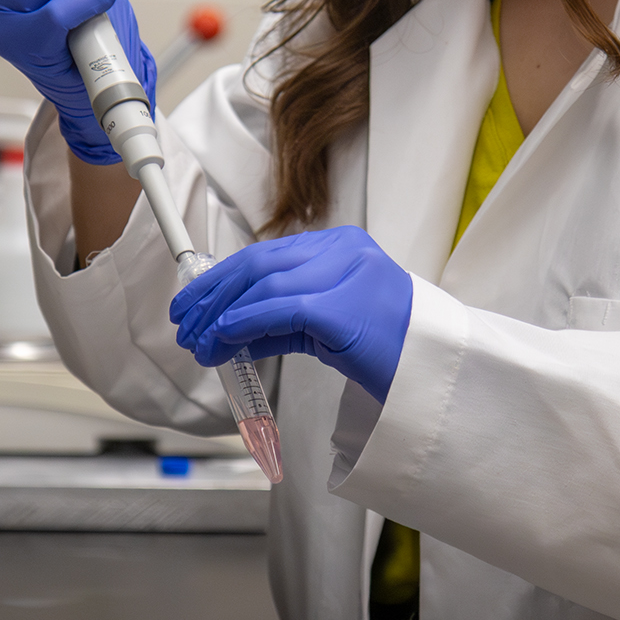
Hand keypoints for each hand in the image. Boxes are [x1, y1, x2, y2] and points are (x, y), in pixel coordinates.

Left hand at [171, 227, 412, 403]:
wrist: (434, 373)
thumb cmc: (386, 348)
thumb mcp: (327, 323)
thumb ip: (282, 318)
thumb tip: (226, 330)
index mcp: (340, 245)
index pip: (265, 255)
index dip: (220, 279)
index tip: (192, 302)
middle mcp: (344, 250)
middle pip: (258, 264)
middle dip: (213, 295)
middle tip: (185, 324)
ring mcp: (347, 275)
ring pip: (264, 285)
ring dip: (221, 317)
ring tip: (200, 344)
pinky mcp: (345, 307)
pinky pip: (280, 310)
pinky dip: (244, 324)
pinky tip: (224, 340)